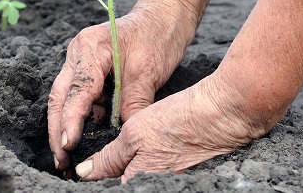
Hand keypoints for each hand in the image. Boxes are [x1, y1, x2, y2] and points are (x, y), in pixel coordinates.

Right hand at [48, 0, 196, 170]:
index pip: (76, 91)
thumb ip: (133, 104)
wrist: (165, 14)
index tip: (68, 145)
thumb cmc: (158, 36)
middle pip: (60, 96)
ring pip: (65, 97)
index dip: (70, 121)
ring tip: (66, 154)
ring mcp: (80, 59)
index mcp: (89, 48)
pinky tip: (84, 136)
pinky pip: (80, 95)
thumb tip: (124, 138)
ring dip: (65, 124)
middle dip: (57, 129)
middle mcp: (77, 52)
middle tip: (60, 159)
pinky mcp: (88, 68)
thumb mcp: (148, 73)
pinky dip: (81, 115)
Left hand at [74, 73, 259, 181]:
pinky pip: (151, 176)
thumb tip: (84, 174)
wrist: (222, 116)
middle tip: (97, 160)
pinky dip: (141, 166)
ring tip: (122, 153)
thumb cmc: (178, 121)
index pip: (107, 188)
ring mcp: (168, 184)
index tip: (80, 170)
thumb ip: (108, 159)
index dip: (94, 179)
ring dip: (123, 171)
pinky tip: (142, 151)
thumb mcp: (134, 135)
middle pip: (122, 185)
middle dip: (108, 176)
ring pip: (135, 179)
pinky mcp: (178, 177)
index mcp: (139, 183)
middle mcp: (155, 187)